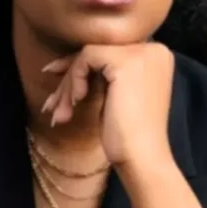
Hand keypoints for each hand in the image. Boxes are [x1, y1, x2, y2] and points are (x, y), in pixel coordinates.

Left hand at [41, 42, 174, 169]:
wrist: (142, 158)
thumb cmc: (128, 136)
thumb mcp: (114, 97)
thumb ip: (100, 75)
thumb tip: (58, 65)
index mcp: (155, 57)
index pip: (108, 53)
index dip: (78, 68)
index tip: (54, 84)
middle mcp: (153, 49)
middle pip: (97, 53)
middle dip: (68, 80)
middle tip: (51, 107)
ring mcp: (142, 53)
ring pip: (88, 55)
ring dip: (67, 85)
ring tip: (60, 114)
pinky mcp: (127, 61)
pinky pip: (86, 57)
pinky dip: (74, 79)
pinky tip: (77, 101)